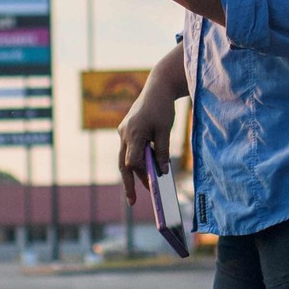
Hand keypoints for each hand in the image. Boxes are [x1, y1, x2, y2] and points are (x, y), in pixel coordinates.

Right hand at [117, 78, 177, 205]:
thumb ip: (162, 151)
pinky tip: (148, 168)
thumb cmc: (162, 107)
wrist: (158, 87)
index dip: (140, 175)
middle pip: (124, 164)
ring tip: (148, 187)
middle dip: (129, 183)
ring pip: (127, 158)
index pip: (132, 161)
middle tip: (133, 201)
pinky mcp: (127, 130)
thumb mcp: (165, 130)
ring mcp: (124, 132)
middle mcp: (124, 134)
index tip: (151, 186)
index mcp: (133, 133)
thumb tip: (162, 171)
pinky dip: (138, 160)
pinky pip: (130, 149)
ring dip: (137, 171)